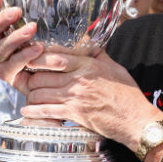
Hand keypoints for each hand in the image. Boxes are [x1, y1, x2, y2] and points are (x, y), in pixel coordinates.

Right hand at [0, 0, 43, 94]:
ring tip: (32, 28)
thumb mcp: (36, 28)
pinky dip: (25, 55)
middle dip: (1, 20)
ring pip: (1, 47)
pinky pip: (13, 64)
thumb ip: (33, 14)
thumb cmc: (41, 46)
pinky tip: (38, 48)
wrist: (49, 74)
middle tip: (16, 11)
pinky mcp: (7, 74)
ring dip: (16, 36)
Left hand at [22, 50, 162, 150]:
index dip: (38, 58)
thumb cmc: (127, 94)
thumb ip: (98, 54)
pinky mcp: (75, 114)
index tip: (30, 59)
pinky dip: (34, 111)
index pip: (56, 57)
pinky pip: (47, 111)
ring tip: (29, 95)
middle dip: (31, 78)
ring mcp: (76, 97)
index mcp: (88, 65)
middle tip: (27, 79)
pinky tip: (27, 110)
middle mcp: (79, 80)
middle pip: (43, 76)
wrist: (135, 119)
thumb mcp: (114, 67)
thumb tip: (88, 42)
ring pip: (41, 93)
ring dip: (31, 95)